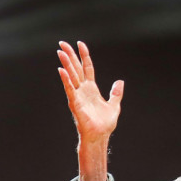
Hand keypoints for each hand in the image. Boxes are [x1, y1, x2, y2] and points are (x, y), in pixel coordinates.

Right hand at [57, 40, 122, 180]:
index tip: (80, 44)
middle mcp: (83, 90)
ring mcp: (78, 96)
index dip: (84, 55)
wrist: (100, 137)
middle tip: (62, 43)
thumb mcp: (114, 105)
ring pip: (71, 76)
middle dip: (70, 55)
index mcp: (92, 88)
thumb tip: (120, 82)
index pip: (87, 67)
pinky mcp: (75, 103)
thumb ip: (116, 93)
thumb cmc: (104, 124)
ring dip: (66, 64)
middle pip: (75, 68)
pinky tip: (61, 70)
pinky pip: (70, 89)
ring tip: (61, 51)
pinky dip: (66, 80)